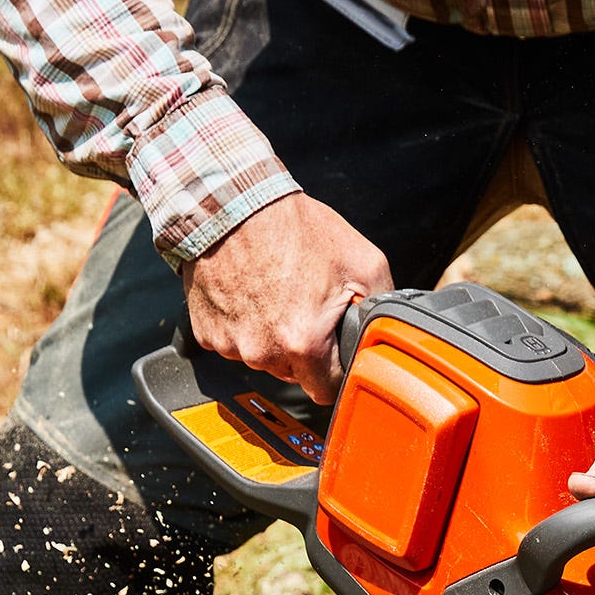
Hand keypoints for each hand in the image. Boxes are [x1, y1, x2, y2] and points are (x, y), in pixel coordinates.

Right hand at [180, 193, 390, 402]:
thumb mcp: (363, 262)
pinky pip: (235, 342)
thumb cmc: (292, 227)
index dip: (334, 372)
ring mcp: (231, 345)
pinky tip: (252, 293)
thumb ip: (383, 305)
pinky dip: (245, 325)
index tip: (334, 353)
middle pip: (295, 375)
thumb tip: (388, 330)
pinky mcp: (207, 333)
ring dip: (273, 336)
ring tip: (278, 293)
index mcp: (304, 344)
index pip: (326, 392)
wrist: (232, 202)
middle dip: (305, 349)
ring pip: (264, 359)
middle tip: (306, 306)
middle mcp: (264, 353)